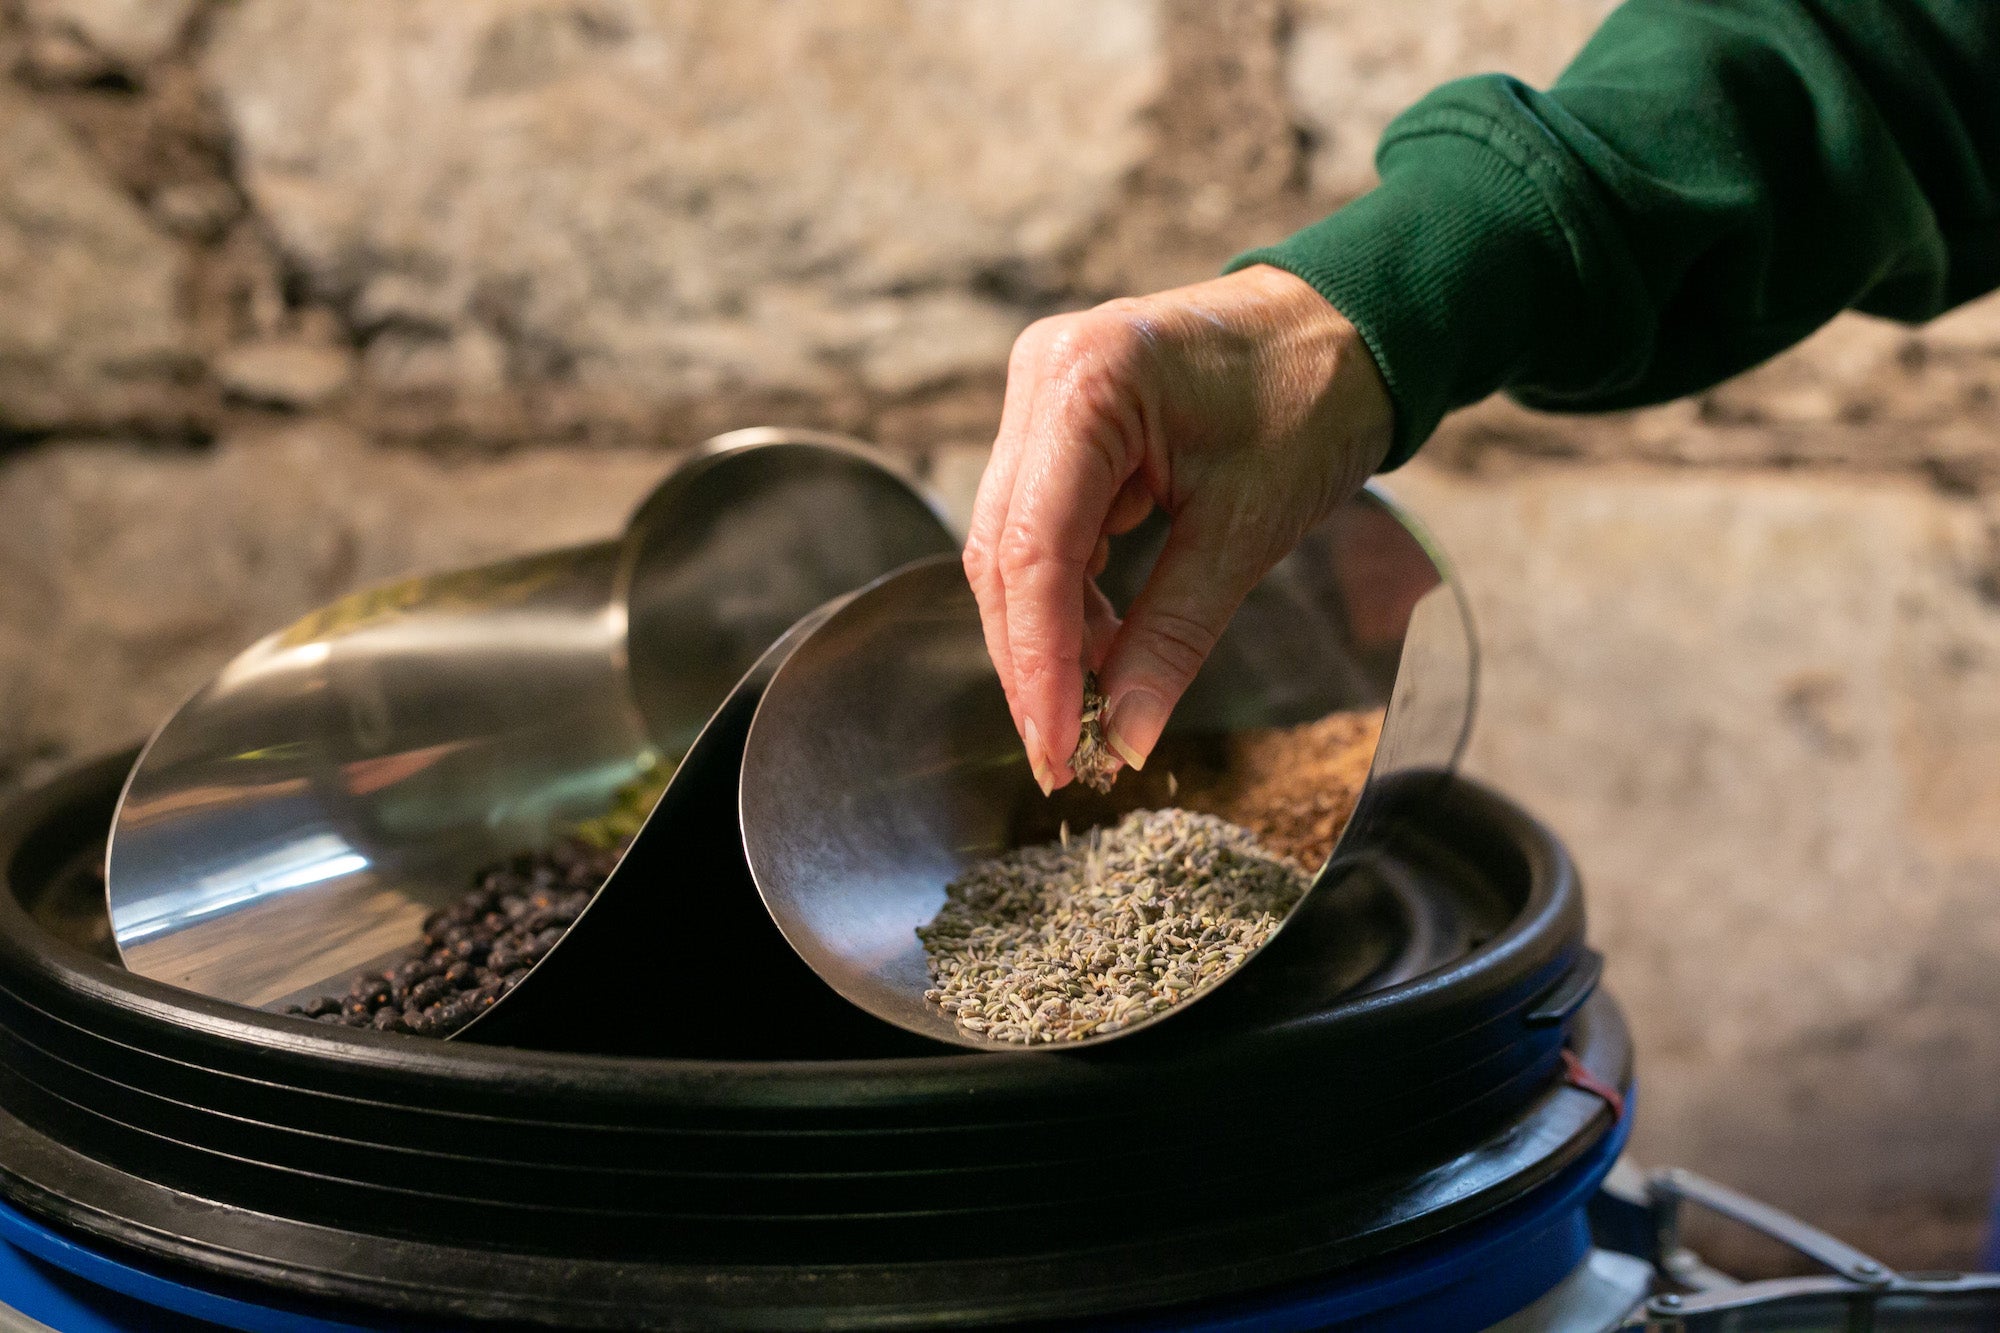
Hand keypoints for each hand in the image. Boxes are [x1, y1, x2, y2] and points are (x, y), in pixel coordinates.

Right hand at [962, 264, 1393, 792]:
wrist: (1347, 325)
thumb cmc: (1313, 399)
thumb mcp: (1247, 529)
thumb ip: (1174, 636)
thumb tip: (1124, 737)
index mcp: (1085, 382)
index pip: (1033, 552)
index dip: (1039, 664)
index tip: (1059, 750)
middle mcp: (1042, 377)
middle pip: (1002, 553)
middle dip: (1031, 661)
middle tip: (1063, 757)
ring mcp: (1042, 394)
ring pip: (1011, 547)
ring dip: (1046, 636)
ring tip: (1095, 712)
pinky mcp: (1058, 420)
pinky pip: (1040, 525)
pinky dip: (1068, 596)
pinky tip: (1104, 647)